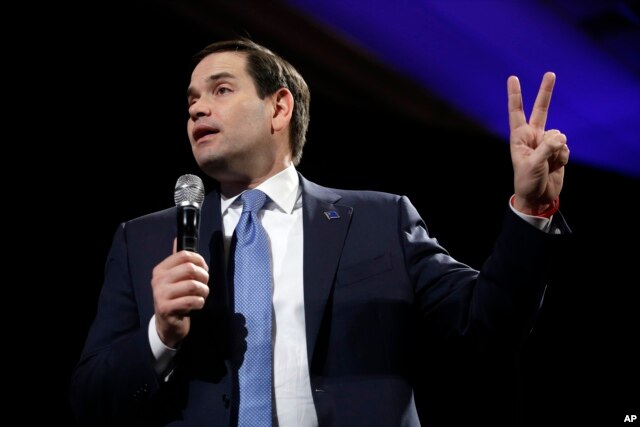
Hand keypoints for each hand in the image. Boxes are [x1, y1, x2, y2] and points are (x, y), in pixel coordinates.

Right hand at [151, 240, 209, 347]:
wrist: (167, 324)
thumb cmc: (175, 298)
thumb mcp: (175, 278)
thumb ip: (178, 260)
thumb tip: (177, 238)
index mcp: (161, 269)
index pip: (184, 255)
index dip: (199, 260)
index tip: (204, 268)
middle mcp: (158, 280)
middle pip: (190, 268)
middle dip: (204, 276)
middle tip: (205, 284)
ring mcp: (160, 294)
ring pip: (193, 285)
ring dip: (204, 291)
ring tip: (202, 296)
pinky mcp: (166, 308)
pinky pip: (191, 301)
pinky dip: (200, 303)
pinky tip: (197, 305)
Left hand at [508, 72, 568, 214]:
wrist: (538, 197)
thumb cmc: (528, 182)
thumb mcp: (533, 165)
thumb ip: (547, 149)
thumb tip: (561, 137)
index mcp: (520, 137)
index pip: (517, 112)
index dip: (515, 95)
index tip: (513, 78)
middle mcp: (533, 136)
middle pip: (541, 110)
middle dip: (546, 92)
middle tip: (550, 73)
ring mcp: (546, 143)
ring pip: (559, 135)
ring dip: (557, 149)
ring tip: (548, 164)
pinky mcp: (558, 151)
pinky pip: (566, 147)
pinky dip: (563, 157)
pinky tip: (556, 166)